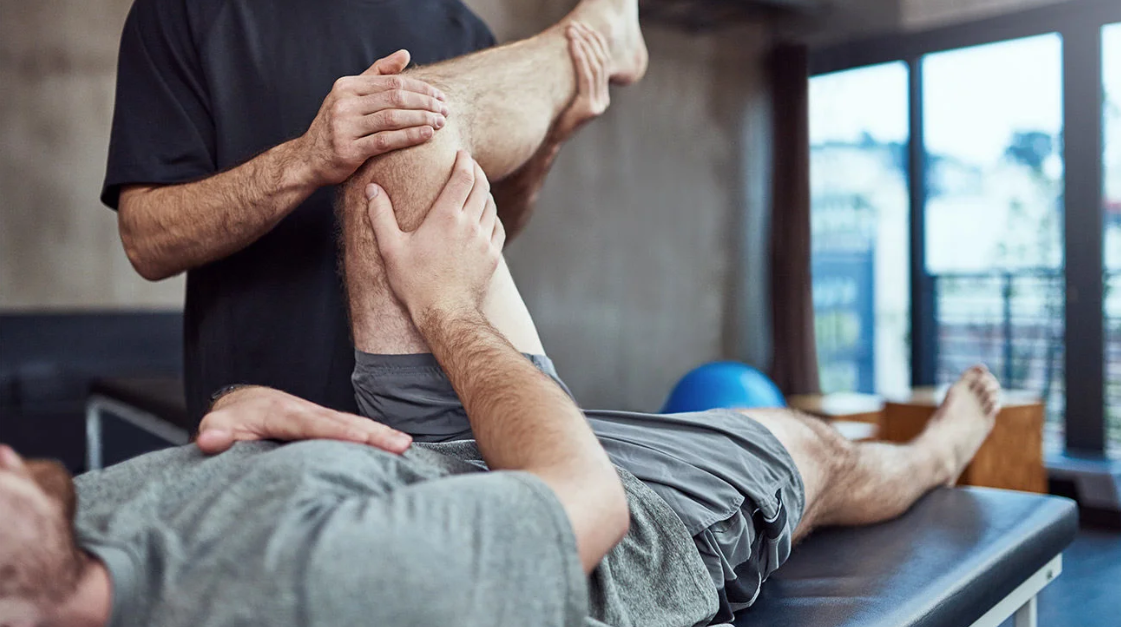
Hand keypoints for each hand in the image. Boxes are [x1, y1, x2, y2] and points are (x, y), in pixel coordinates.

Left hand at [196, 386, 412, 454]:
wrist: (243, 404)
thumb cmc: (231, 421)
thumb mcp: (217, 425)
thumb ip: (215, 432)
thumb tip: (209, 440)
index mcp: (281, 412)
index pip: (312, 424)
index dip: (337, 432)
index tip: (361, 439)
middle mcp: (304, 411)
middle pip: (342, 421)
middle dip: (372, 432)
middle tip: (400, 444)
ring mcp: (317, 416)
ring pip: (351, 423)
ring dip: (379, 433)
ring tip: (405, 445)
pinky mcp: (325, 424)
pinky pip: (351, 428)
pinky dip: (374, 435)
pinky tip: (395, 446)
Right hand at [299, 50, 450, 185]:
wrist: (309, 159)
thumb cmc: (337, 126)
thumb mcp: (351, 95)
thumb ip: (378, 74)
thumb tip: (405, 54)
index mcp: (347, 86)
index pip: (393, 82)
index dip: (421, 89)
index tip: (441, 97)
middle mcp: (344, 103)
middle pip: (395, 98)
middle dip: (425, 103)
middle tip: (445, 111)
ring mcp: (345, 126)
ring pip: (392, 118)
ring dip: (421, 119)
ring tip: (440, 123)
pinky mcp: (348, 149)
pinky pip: (386, 141)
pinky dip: (410, 136)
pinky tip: (427, 135)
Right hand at [366, 151, 505, 321]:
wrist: (446, 314)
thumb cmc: (416, 283)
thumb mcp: (391, 249)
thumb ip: (381, 216)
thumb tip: (372, 189)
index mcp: (446, 217)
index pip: (463, 178)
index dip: (464, 161)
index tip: (461, 153)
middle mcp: (470, 224)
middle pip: (481, 187)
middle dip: (477, 171)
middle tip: (470, 164)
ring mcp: (485, 240)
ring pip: (491, 206)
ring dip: (485, 193)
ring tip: (477, 188)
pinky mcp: (493, 256)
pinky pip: (497, 227)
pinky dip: (492, 216)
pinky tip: (486, 217)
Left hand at [552, 22, 610, 142]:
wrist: (550, 141)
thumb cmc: (553, 117)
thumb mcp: (566, 96)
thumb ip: (574, 82)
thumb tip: (569, 57)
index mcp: (600, 96)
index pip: (603, 64)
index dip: (596, 44)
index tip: (585, 28)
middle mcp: (602, 100)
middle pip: (601, 63)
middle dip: (590, 41)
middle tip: (577, 26)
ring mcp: (597, 105)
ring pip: (595, 67)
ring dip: (584, 46)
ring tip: (573, 31)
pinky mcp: (589, 108)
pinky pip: (586, 77)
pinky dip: (580, 58)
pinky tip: (574, 45)